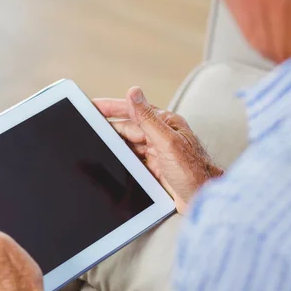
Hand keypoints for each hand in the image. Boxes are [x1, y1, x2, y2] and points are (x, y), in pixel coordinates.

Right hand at [94, 87, 222, 212]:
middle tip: (88, 129)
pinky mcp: (154, 169)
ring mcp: (157, 153)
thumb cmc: (194, 171)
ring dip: (114, 147)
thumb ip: (148, 118)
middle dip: (109, 129)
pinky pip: (132, 161)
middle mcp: (160, 135)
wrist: (203, 198)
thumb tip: (134, 92)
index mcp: (166, 123)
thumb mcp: (167, 141)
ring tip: (96, 148)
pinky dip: (121, 161)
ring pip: (128, 146)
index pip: (133, 110)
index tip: (93, 105)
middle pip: (128, 129)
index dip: (111, 107)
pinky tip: (112, 163)